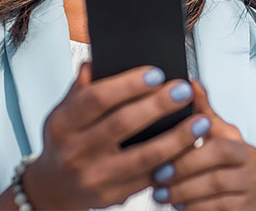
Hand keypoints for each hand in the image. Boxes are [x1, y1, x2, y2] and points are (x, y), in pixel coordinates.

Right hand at [21, 61, 211, 209]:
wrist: (55, 188)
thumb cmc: (65, 142)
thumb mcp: (63, 113)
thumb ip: (82, 89)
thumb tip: (98, 60)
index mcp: (62, 124)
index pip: (96, 98)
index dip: (128, 85)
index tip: (156, 73)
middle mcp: (75, 151)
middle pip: (123, 124)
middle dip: (158, 105)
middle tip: (183, 90)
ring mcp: (94, 177)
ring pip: (144, 156)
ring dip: (178, 138)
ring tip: (200, 121)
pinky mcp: (112, 196)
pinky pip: (149, 177)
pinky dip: (173, 161)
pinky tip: (190, 148)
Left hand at [149, 77, 255, 210]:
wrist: (238, 206)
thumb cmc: (215, 172)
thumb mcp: (206, 142)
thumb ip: (199, 115)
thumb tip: (190, 83)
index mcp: (234, 137)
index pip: (212, 124)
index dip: (186, 130)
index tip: (161, 138)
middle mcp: (248, 158)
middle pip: (217, 152)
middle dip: (183, 163)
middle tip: (157, 173)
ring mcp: (250, 183)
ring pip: (215, 182)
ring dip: (183, 188)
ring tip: (161, 192)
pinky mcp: (246, 206)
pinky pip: (218, 206)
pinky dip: (194, 206)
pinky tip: (178, 205)